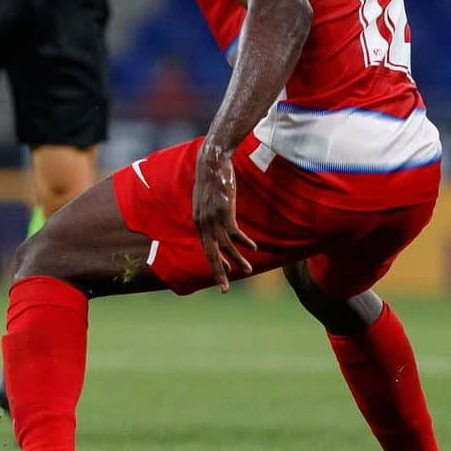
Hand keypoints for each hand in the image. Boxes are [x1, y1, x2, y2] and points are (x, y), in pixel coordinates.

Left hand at [191, 141, 256, 292]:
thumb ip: (208, 211)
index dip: (216, 261)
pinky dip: (244, 243)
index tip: (225, 272)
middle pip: (211, 253)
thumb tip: (214, 218)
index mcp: (198, 221)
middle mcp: (203, 223)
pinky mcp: (224, 211)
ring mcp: (213, 218)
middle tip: (225, 289)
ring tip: (247, 271)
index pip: (206, 247)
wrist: (211, 161)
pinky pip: (234, 234)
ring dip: (237, 260)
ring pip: (225, 247)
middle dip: (218, 272)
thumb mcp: (206, 198)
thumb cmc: (211, 179)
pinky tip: (252, 248)